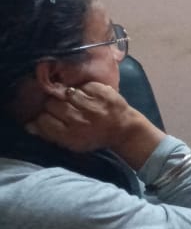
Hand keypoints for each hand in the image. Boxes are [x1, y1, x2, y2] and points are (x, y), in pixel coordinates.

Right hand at [26, 81, 158, 161]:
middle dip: (52, 105)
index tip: (47, 117)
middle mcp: (81, 120)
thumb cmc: (94, 136)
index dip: (42, 118)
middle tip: (58, 107)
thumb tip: (29, 125)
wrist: (124, 128)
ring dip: (64, 95)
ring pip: (64, 93)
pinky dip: (80, 89)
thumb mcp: (72, 143)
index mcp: (72, 136)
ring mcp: (93, 105)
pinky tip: (84, 95)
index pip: (44, 121)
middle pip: (51, 105)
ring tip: (69, 100)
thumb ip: (50, 134)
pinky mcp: (102, 91)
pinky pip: (80, 85)